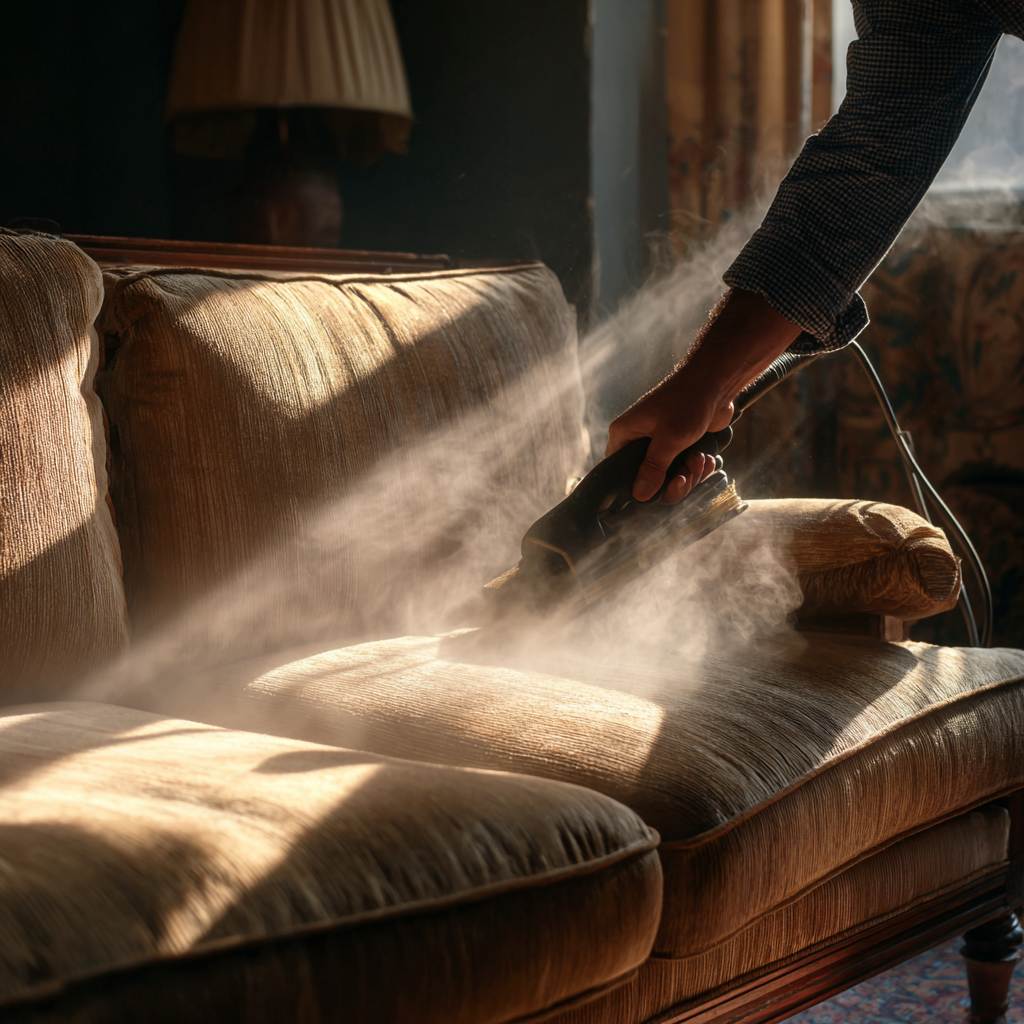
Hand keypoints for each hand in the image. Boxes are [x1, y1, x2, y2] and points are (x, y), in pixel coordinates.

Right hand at [606, 376, 732, 502]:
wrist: (714, 382)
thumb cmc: (687, 401)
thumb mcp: (668, 438)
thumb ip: (653, 468)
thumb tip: (639, 494)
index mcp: (624, 434)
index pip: (617, 471)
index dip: (636, 487)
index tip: (657, 491)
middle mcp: (637, 440)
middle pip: (647, 480)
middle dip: (672, 483)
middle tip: (685, 475)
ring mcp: (658, 444)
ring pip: (668, 477)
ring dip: (688, 475)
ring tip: (700, 459)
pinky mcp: (677, 445)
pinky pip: (682, 468)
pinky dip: (696, 468)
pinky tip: (706, 458)